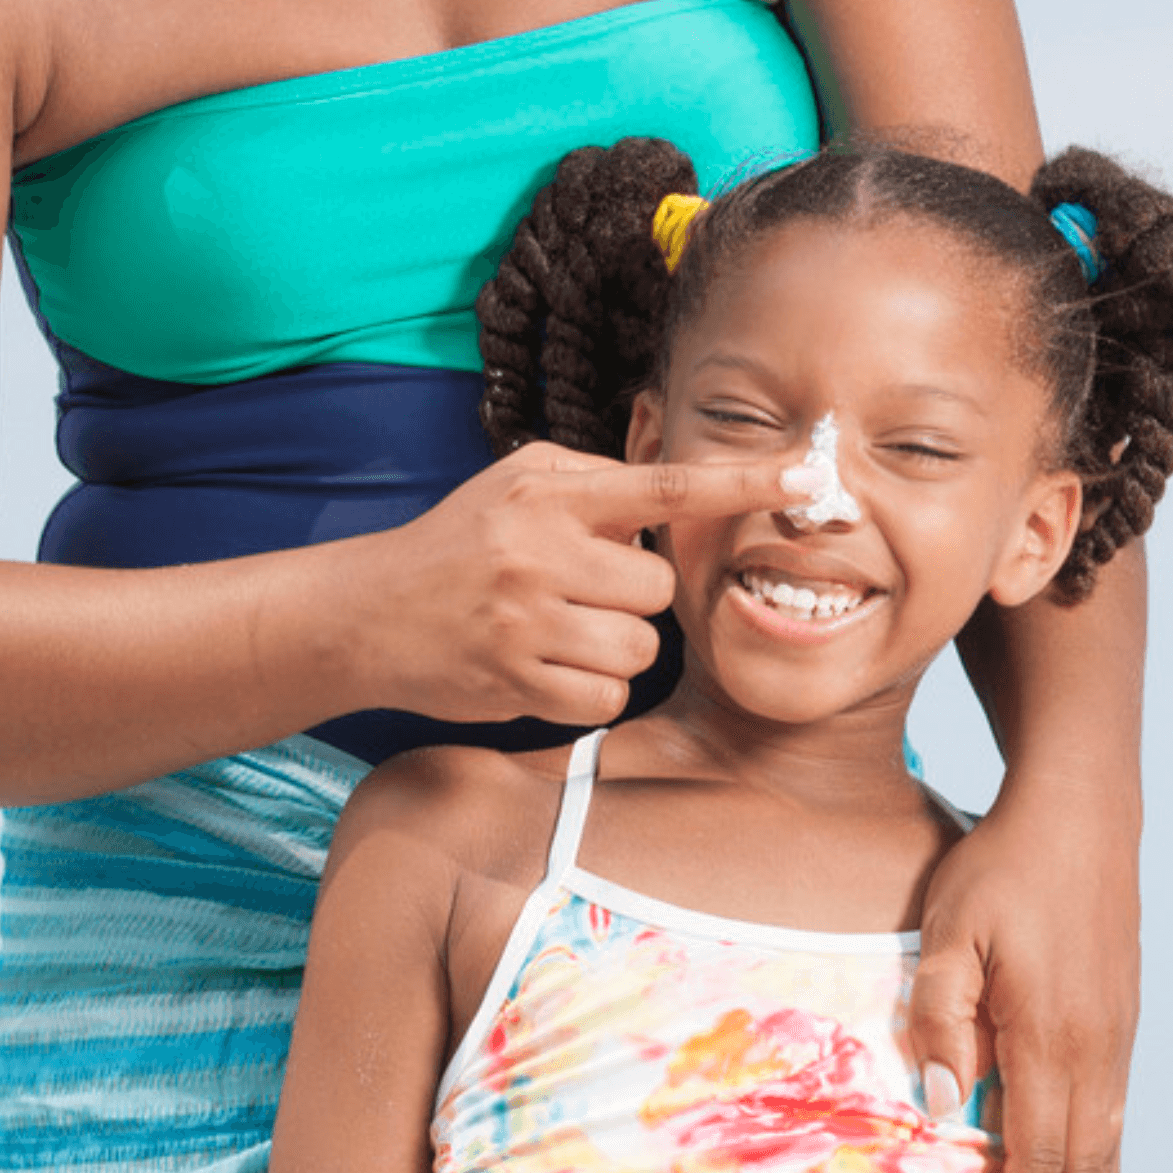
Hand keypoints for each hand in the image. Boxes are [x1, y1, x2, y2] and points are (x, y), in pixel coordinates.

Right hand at [356, 442, 798, 725]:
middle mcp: (540, 553)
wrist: (363, 614)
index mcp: (550, 496)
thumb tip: (680, 492)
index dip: (742, 484)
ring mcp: (527, 621)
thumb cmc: (460, 542)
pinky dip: (589, 689)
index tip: (808, 476)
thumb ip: (597, 484)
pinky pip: (607, 695)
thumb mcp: (518, 484)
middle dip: (633, 597)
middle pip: (659, 588)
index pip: (665, 486)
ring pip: (640, 647)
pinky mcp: (517, 681)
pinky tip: (544, 665)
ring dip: (613, 646)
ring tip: (557, 629)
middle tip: (579, 591)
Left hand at [909, 783, 1139, 1172]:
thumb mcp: (948, 931)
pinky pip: (1110, 1118)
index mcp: (1051, 1037)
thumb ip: (938, 1018)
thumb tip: (943, 1109)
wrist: (1085, 810)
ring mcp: (1116, 1038)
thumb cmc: (1002, 865)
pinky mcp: (1119, 1023)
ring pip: (1104, 1151)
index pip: (1039, 1159)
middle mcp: (1097, 1050)